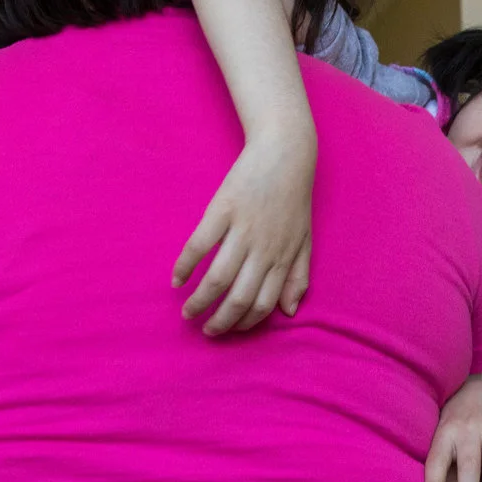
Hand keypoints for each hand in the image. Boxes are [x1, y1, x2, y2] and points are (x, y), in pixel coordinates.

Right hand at [173, 130, 315, 335]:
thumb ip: (298, 275)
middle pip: (239, 298)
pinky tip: (176, 280)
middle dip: (219, 321)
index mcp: (282, 258)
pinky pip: (199, 245)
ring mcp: (242, 230)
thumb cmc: (294, 197)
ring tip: (187, 312)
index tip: (229, 329)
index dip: (244, 322)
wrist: (285, 152)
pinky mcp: (223, 209)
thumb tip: (289, 311)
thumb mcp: (304, 239)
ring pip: (218, 278)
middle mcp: (263, 249)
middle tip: (204, 330)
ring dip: (199, 301)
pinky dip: (184, 266)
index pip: (263, 304)